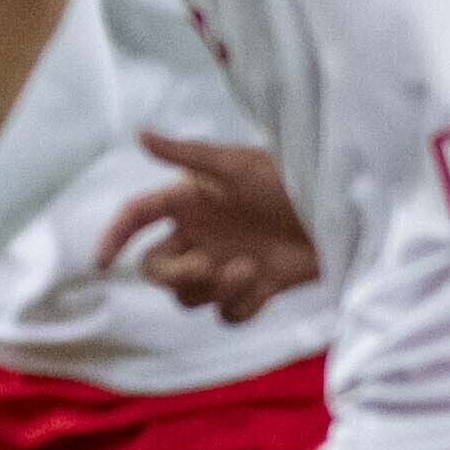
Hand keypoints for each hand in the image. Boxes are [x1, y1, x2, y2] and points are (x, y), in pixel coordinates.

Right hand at [96, 130, 317, 323]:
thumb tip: (139, 134)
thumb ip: (186, 154)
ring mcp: (225, 265)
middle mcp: (201, 236)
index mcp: (190, 203)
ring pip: (189, 296)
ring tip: (249, 270)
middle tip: (202, 268)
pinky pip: (227, 314)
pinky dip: (240, 305)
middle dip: (173, 274)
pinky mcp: (254, 290)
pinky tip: (262, 285)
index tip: (102, 263)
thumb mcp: (240, 164)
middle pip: (156, 269)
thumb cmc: (296, 179)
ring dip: (214, 289)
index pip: (136, 218)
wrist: (347, 214)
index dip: (113, 238)